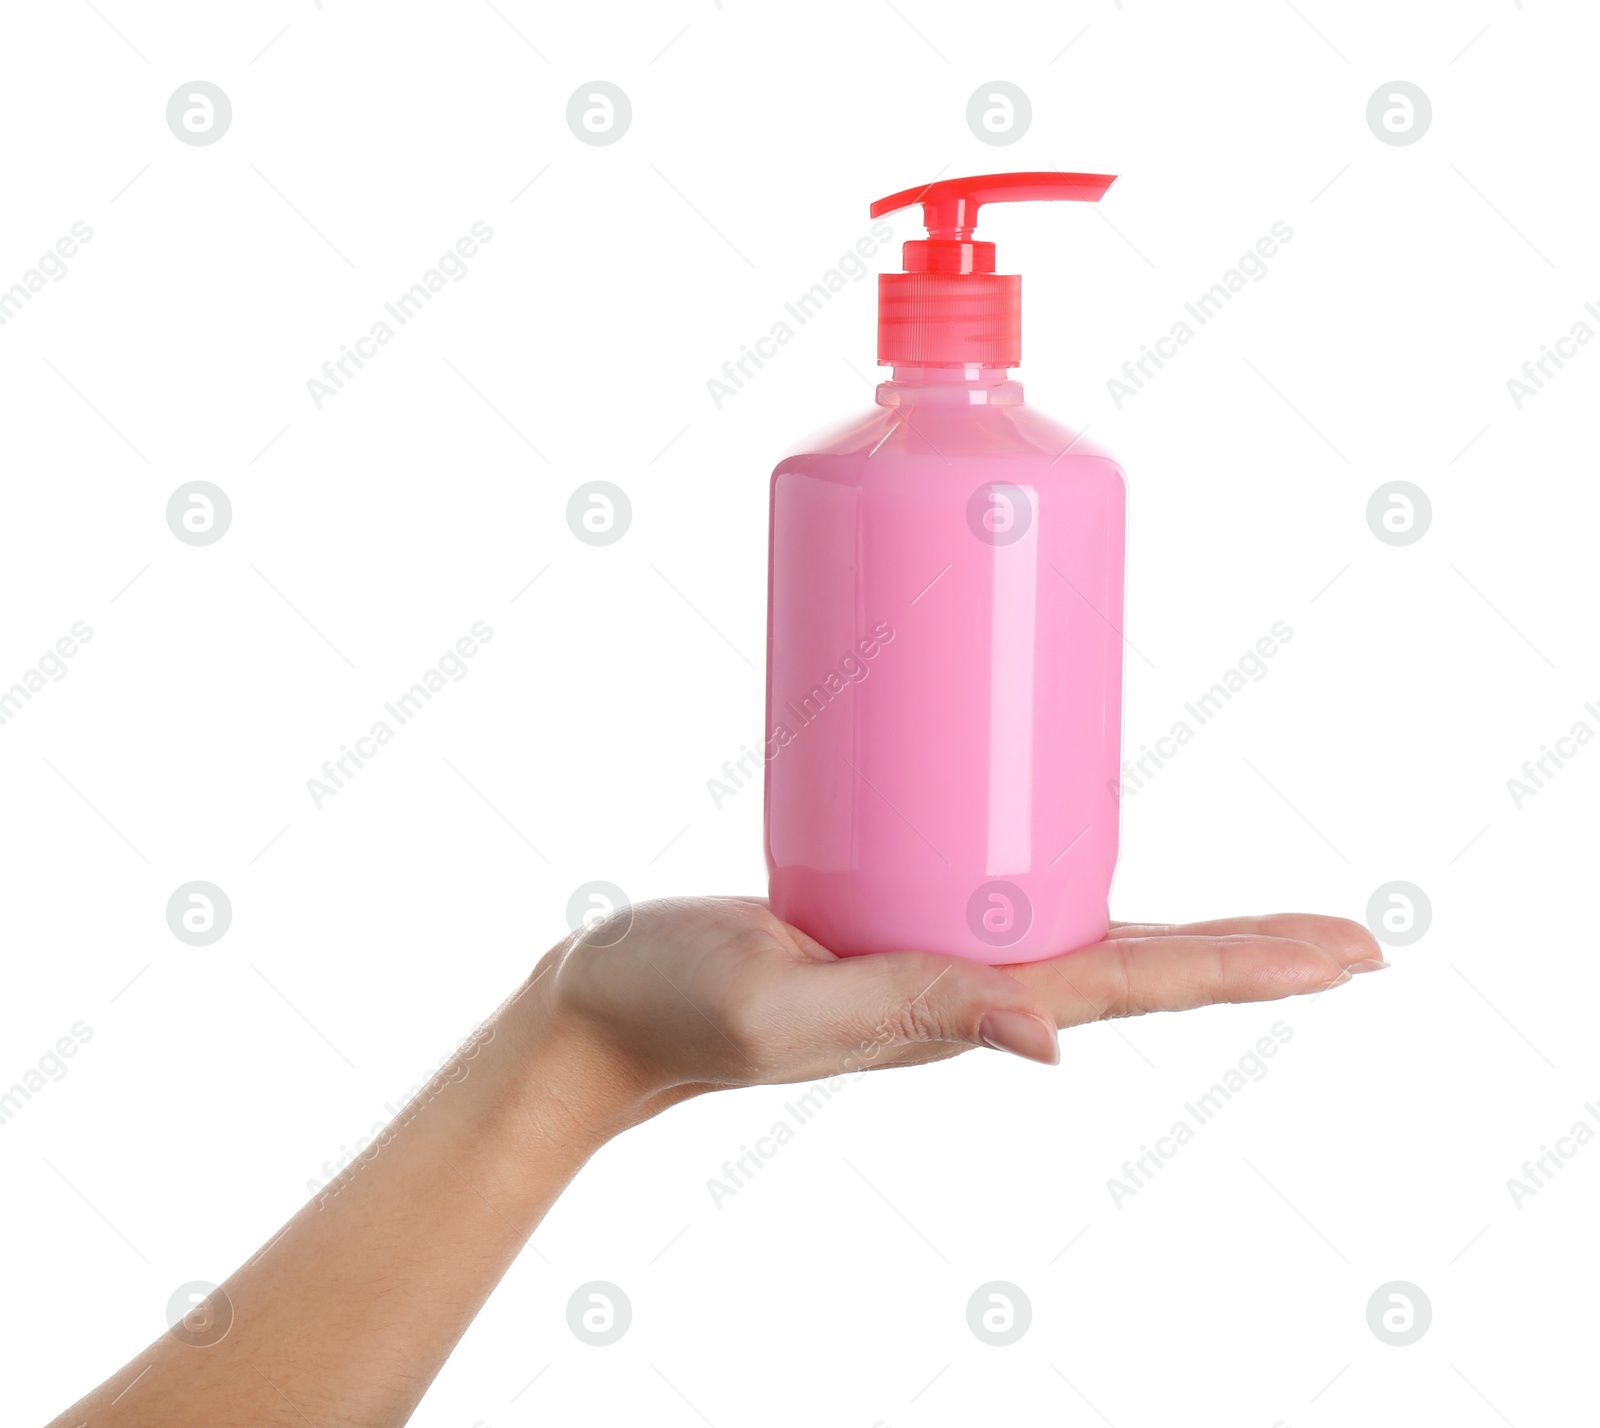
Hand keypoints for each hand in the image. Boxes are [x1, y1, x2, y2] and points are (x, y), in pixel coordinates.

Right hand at [543, 897, 1385, 1103]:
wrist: (609, 1003)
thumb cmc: (680, 1006)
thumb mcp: (785, 1007)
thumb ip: (907, 1013)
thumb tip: (1052, 1043)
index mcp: (958, 1006)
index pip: (1131, 983)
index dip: (1242, 968)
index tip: (1346, 954)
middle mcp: (967, 983)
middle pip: (1138, 963)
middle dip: (1249, 956)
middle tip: (1358, 938)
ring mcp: (934, 952)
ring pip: (1084, 934)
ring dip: (1186, 934)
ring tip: (1267, 924)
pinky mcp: (895, 916)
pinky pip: (1006, 895)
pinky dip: (1076, 879)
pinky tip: (1091, 864)